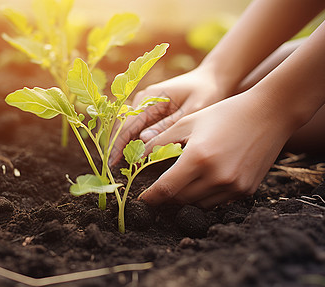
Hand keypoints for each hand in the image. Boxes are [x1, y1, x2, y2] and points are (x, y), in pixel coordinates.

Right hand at [109, 68, 227, 164]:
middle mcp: (143, 99)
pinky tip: (136, 156)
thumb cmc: (206, 92)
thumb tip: (142, 140)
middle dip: (118, 146)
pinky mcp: (150, 110)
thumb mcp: (192, 110)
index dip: (118, 144)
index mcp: (151, 97)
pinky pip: (137, 127)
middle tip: (116, 168)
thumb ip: (168, 125)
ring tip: (124, 166)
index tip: (113, 162)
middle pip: (122, 126)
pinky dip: (134, 141)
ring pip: (127, 128)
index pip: (128, 123)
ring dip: (125, 145)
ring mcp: (145, 104)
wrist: (212, 78)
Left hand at [138, 90, 296, 207]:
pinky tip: (206, 179)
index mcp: (198, 158)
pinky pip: (218, 201)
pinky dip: (206, 195)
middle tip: (160, 188)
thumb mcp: (188, 122)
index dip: (150, 197)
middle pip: (180, 199)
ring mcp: (234, 187)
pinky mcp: (246, 191)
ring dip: (186, 197)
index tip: (142, 199)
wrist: (269, 114)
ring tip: (184, 181)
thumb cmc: (224, 114)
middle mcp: (217, 177)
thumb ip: (160, 141)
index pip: (165, 189)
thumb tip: (137, 157)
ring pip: (198, 204)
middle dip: (166, 196)